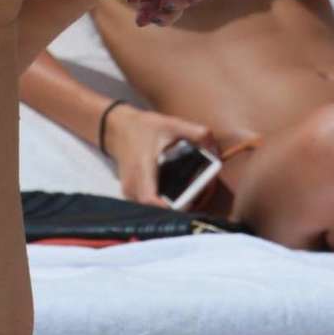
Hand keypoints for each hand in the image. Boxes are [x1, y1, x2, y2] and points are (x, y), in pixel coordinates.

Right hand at [103, 105, 217, 205]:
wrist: (118, 128)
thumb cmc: (143, 127)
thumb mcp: (171, 124)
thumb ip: (196, 133)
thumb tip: (215, 148)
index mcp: (142, 168)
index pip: (149, 199)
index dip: (168, 209)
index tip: (188, 205)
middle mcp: (132, 184)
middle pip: (153, 210)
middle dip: (177, 210)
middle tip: (198, 201)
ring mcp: (129, 192)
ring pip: (150, 210)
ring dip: (170, 209)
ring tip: (190, 199)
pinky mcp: (130, 194)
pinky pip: (147, 206)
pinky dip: (162, 204)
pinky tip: (176, 196)